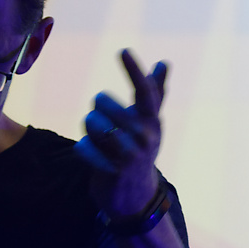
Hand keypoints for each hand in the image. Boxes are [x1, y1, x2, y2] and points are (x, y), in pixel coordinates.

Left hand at [74, 50, 167, 220]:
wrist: (135, 197)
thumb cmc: (139, 150)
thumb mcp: (149, 123)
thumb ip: (155, 92)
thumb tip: (165, 62)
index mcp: (152, 120)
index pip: (145, 91)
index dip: (134, 71)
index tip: (123, 50)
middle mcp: (145, 135)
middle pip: (102, 102)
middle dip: (97, 110)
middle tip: (106, 125)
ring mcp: (131, 155)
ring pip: (92, 123)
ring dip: (89, 131)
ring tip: (102, 143)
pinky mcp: (113, 172)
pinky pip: (83, 148)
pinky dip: (84, 151)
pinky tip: (96, 159)